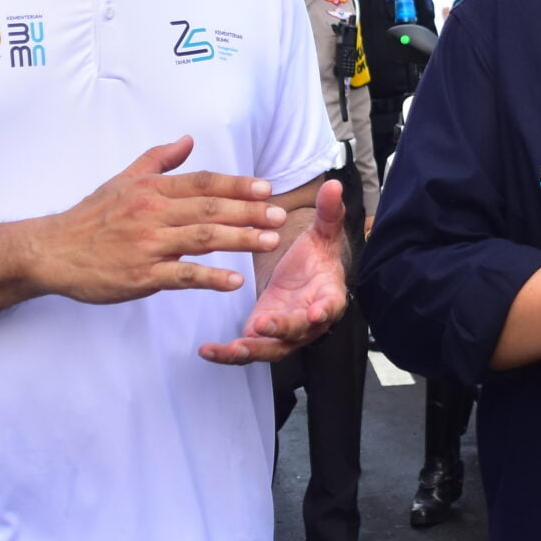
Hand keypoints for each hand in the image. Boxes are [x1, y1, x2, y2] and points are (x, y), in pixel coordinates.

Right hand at [28, 136, 285, 303]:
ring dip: (239, 239)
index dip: (236, 184)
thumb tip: (187, 139)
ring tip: (269, 241)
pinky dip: (210, 278)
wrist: (53, 251)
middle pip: (209, 208)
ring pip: (202, 239)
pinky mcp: (142, 275)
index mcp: (151, 189)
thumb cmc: (91, 217)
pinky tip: (235, 281)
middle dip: (248, 211)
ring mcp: (147, 245)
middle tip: (279, 215)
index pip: (202, 182)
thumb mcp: (122, 179)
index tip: (266, 188)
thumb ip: (158, 159)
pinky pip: (182, 276)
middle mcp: (152, 213)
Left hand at [201, 180, 346, 364]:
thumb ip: (329, 213)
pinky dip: (228, 354)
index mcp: (327, 295)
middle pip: (298, 332)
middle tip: (263, 325)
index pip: (330, 305)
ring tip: (229, 349)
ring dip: (251, 350)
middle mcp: (308, 321)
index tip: (316, 313)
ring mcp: (285, 333)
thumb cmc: (317, 256)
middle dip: (281, 330)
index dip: (325, 310)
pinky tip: (207, 351)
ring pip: (270, 348)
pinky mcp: (263, 337)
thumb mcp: (324, 233)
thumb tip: (333, 186)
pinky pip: (248, 349)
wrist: (307, 275)